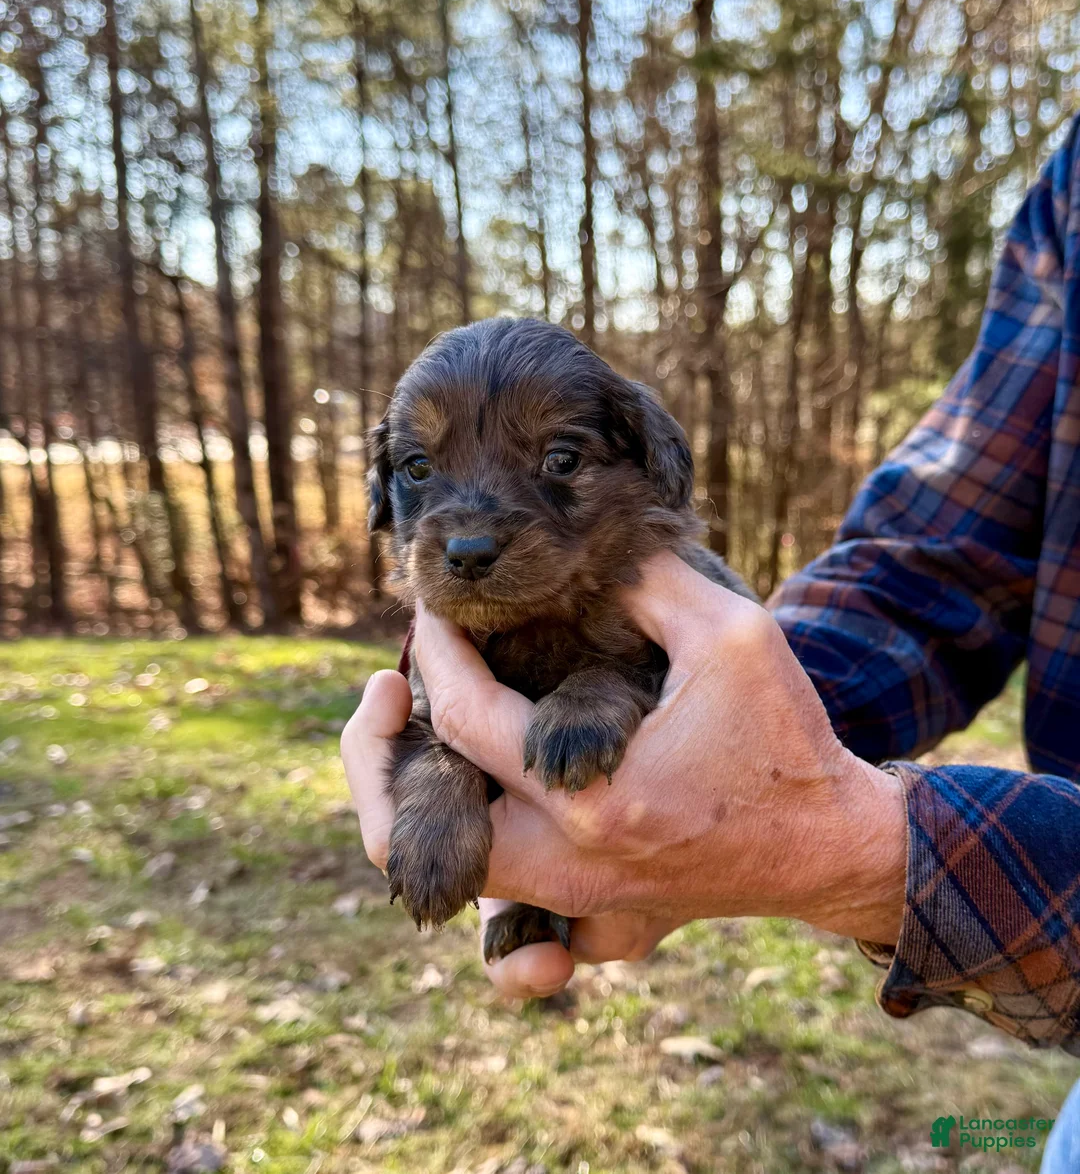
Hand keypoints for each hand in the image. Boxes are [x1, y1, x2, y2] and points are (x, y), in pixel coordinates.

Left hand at [343, 552, 906, 995]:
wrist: (831, 846)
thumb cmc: (786, 741)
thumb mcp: (733, 637)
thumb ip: (650, 582)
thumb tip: (581, 552)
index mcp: (594, 797)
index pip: (465, 717)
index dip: (435, 649)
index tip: (430, 608)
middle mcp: (570, 865)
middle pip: (419, 831)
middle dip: (376, 755)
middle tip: (384, 691)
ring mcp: (577, 902)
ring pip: (450, 875)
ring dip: (419, 803)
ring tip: (419, 734)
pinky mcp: (595, 915)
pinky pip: (501, 909)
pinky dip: (472, 853)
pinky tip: (480, 795)